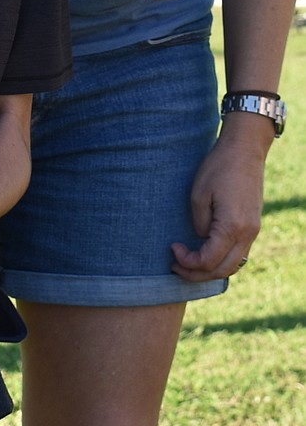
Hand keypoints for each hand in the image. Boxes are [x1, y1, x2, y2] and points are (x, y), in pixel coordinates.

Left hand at [170, 127, 266, 281]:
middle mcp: (247, 234)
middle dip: (196, 274)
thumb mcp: (198, 195)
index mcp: (232, 227)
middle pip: (222, 271)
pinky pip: (239, 254)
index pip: (208, 261)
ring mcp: (253, 231)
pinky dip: (222, 260)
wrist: (245, 150)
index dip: (187, 262)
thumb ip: (199, 224)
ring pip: (234, 266)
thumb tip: (200, 239)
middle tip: (175, 266)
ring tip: (188, 264)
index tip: (172, 248)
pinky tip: (205, 253)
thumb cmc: (218, 168)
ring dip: (210, 270)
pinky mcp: (253, 226)